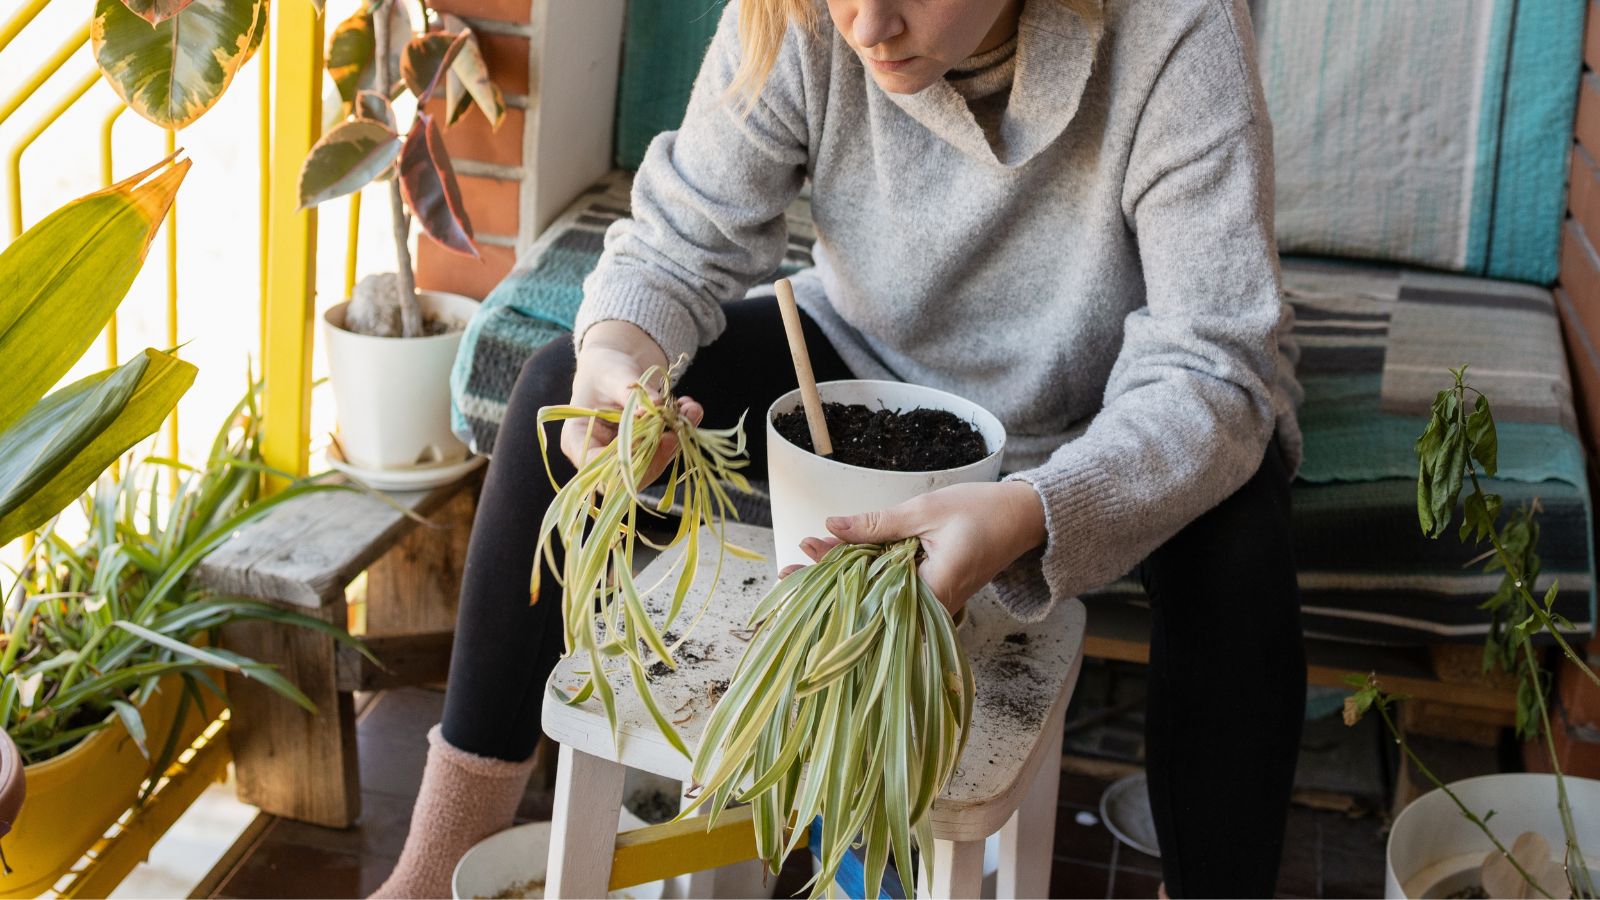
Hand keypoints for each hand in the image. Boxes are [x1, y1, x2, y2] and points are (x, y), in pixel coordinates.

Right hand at [563, 320, 701, 481]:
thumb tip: (655, 409)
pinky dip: (680, 431)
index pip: (600, 470)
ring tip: (691, 409)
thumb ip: (633, 394)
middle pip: (629, 474)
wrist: (615, 364)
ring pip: (652, 464)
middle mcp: (597, 455)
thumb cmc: (604, 367)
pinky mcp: (643, 450)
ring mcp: (622, 455)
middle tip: (680, 425)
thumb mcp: (615, 374)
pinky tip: (689, 408)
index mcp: (576, 440)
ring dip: (676, 440)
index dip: (629, 463)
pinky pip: (664, 450)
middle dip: (660, 453)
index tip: (655, 438)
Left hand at [781, 481, 1047, 614]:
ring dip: (844, 577)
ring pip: (878, 594)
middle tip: (786, 569)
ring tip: (804, 561)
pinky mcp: (933, 593)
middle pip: (869, 600)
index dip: (829, 579)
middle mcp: (932, 606)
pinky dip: (867, 574)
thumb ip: (877, 524)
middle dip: (827, 583)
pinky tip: (839, 562)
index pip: (869, 593)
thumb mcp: (924, 511)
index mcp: (933, 589)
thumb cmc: (982, 510)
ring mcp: (933, 602)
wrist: (1024, 518)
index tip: (798, 564)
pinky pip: (893, 588)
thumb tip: (830, 525)